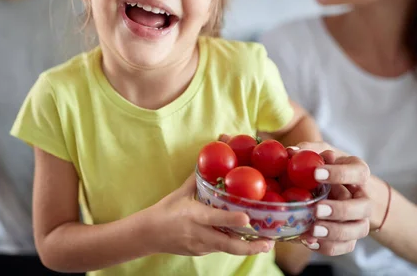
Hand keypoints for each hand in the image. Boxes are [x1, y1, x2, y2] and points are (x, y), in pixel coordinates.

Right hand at [144, 174, 274, 256]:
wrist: (148, 234)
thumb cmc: (165, 210)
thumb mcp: (180, 193)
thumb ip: (198, 180)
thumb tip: (209, 162)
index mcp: (193, 216)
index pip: (215, 219)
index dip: (232, 219)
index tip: (247, 218)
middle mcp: (199, 234)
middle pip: (227, 244)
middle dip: (250, 246)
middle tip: (269, 242)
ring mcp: (200, 246)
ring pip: (227, 249)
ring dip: (247, 248)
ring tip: (265, 243)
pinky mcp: (201, 253)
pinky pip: (219, 248)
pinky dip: (233, 244)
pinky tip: (245, 241)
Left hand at [290, 143, 371, 255]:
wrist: (337, 187)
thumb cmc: (325, 166)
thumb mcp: (319, 152)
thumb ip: (307, 151)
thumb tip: (290, 152)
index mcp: (358, 172)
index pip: (357, 172)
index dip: (339, 174)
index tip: (316, 174)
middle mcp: (364, 197)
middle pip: (363, 207)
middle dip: (340, 210)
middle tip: (317, 209)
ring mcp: (360, 219)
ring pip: (358, 230)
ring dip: (336, 232)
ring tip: (313, 230)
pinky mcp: (351, 236)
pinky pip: (346, 246)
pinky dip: (329, 247)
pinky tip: (310, 241)